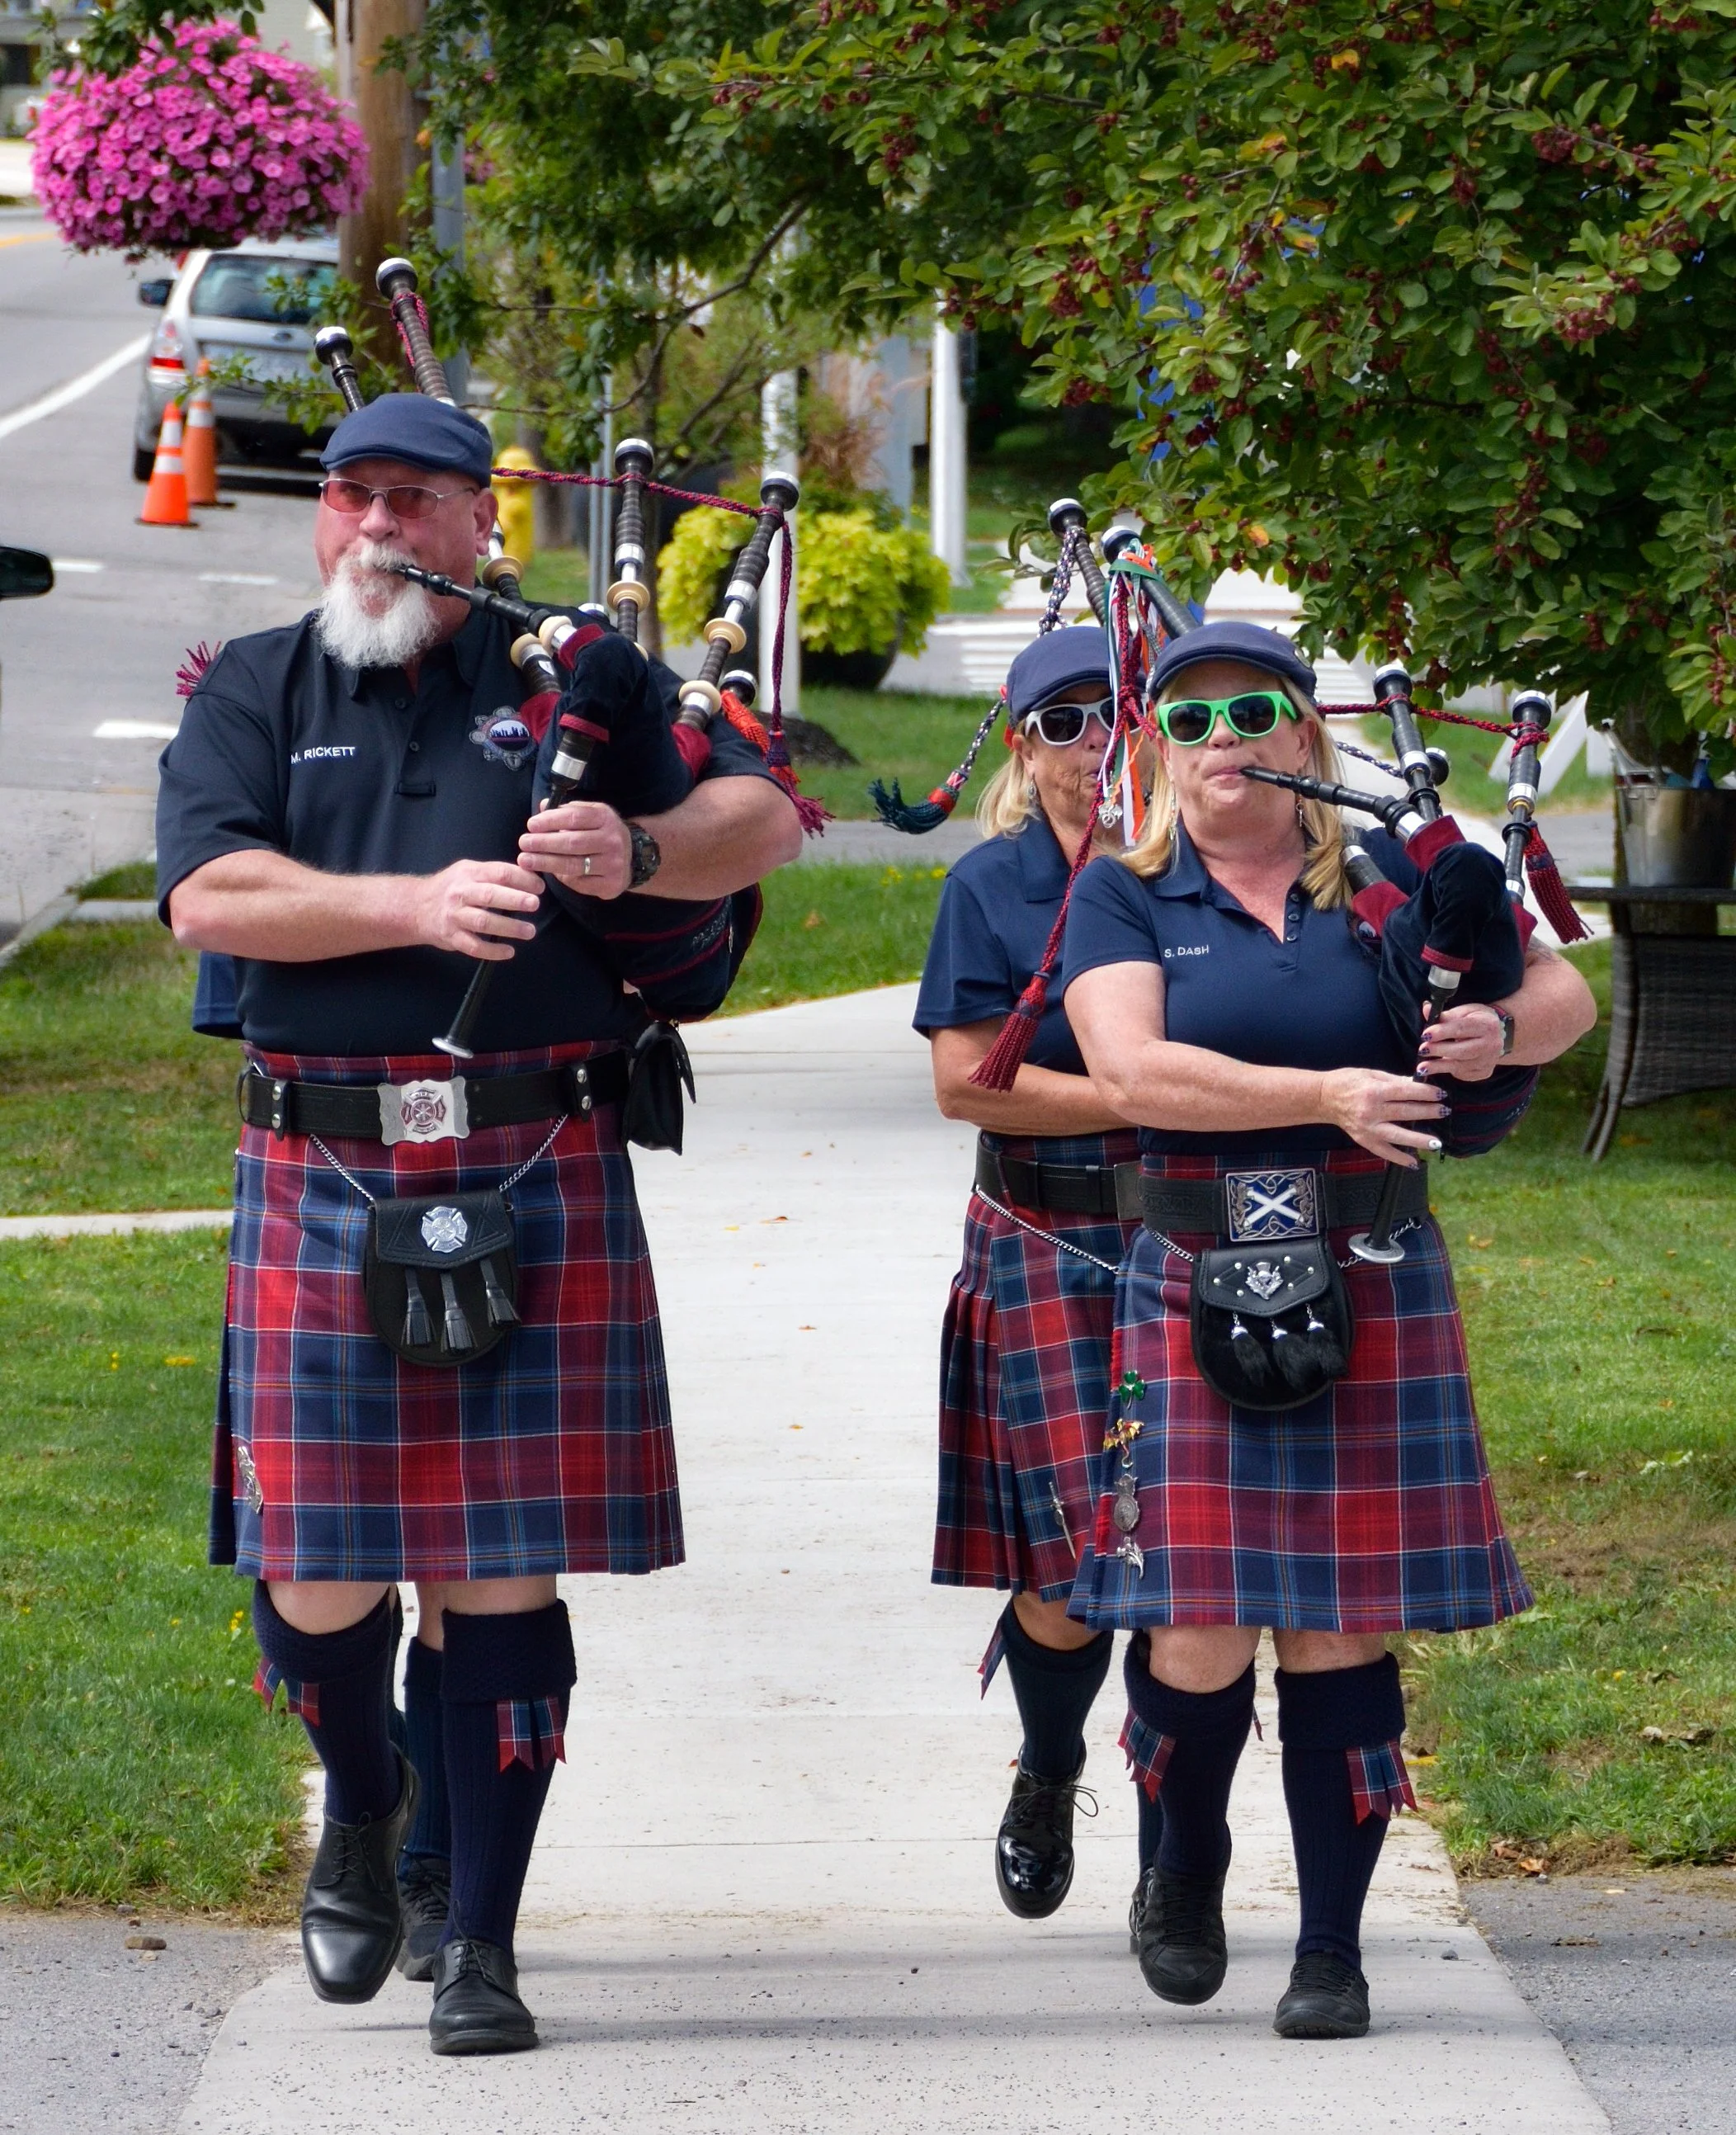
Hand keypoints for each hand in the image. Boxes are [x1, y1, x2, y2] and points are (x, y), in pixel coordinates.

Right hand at [415, 859, 542, 959]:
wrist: (415, 907)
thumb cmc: (450, 888)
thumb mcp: (468, 872)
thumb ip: (494, 874)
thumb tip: (530, 877)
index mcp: (469, 873)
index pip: (499, 872)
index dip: (521, 878)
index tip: (539, 887)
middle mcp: (460, 893)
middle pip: (489, 895)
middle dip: (514, 899)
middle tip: (535, 904)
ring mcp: (455, 916)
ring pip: (483, 922)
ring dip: (508, 927)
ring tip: (529, 931)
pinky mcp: (451, 937)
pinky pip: (474, 947)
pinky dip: (492, 951)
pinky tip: (509, 951)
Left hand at [518, 800, 631, 899]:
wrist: (634, 857)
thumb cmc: (603, 832)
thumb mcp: (591, 814)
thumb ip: (567, 811)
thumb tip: (542, 807)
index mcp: (605, 818)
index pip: (574, 818)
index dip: (551, 821)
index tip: (531, 825)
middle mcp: (612, 840)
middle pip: (572, 843)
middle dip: (544, 843)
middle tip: (523, 844)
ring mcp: (613, 864)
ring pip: (574, 865)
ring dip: (546, 862)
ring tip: (526, 860)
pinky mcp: (610, 884)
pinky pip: (580, 882)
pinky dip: (562, 878)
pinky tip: (549, 872)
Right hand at [1319, 1066, 1449, 1165]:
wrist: (1324, 1098)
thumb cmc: (1348, 1081)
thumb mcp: (1372, 1074)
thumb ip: (1395, 1081)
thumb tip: (1418, 1084)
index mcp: (1374, 1091)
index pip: (1407, 1092)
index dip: (1426, 1093)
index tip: (1441, 1094)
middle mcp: (1372, 1111)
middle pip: (1406, 1113)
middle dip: (1428, 1112)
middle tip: (1444, 1111)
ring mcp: (1368, 1128)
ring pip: (1398, 1136)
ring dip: (1419, 1140)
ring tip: (1437, 1143)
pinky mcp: (1363, 1140)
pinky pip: (1384, 1152)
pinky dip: (1399, 1158)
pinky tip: (1414, 1162)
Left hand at [1417, 1002, 1503, 1083]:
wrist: (1497, 1035)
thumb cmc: (1476, 1021)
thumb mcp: (1464, 1012)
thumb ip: (1445, 1014)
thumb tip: (1426, 1008)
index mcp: (1487, 1025)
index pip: (1462, 1028)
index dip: (1442, 1032)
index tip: (1425, 1035)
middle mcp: (1492, 1044)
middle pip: (1462, 1050)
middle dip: (1439, 1050)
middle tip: (1422, 1049)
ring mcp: (1489, 1060)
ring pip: (1460, 1066)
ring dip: (1439, 1066)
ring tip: (1422, 1067)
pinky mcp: (1484, 1072)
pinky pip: (1463, 1074)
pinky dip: (1447, 1071)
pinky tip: (1436, 1069)